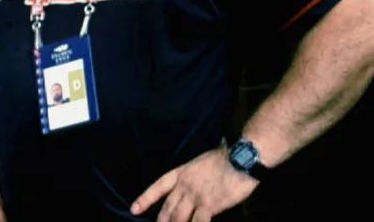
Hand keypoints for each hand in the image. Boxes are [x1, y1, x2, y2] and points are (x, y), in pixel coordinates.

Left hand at [131, 146, 258, 221]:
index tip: (134, 209)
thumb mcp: (199, 162)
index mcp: (180, 173)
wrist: (240, 158)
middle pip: (168, 208)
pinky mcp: (209, 205)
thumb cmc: (224, 157)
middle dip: (161, 221)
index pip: (158, 187)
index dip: (145, 199)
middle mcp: (184, 186)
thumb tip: (189, 186)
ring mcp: (196, 196)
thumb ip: (192, 176)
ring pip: (178, 218)